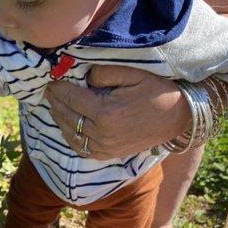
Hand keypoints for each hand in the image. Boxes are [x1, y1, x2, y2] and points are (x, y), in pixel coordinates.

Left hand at [45, 65, 190, 159]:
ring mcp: (105, 148)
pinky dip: (70, 136)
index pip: (71, 99)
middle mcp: (102, 134)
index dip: (58, 89)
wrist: (179, 116)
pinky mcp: (109, 154)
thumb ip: (103, 73)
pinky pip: (82, 148)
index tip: (50, 81)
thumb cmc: (156, 91)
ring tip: (54, 105)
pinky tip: (66, 125)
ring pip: (71, 134)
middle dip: (56, 102)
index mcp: (105, 113)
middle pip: (68, 117)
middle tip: (48, 90)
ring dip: (59, 119)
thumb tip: (83, 78)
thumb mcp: (131, 73)